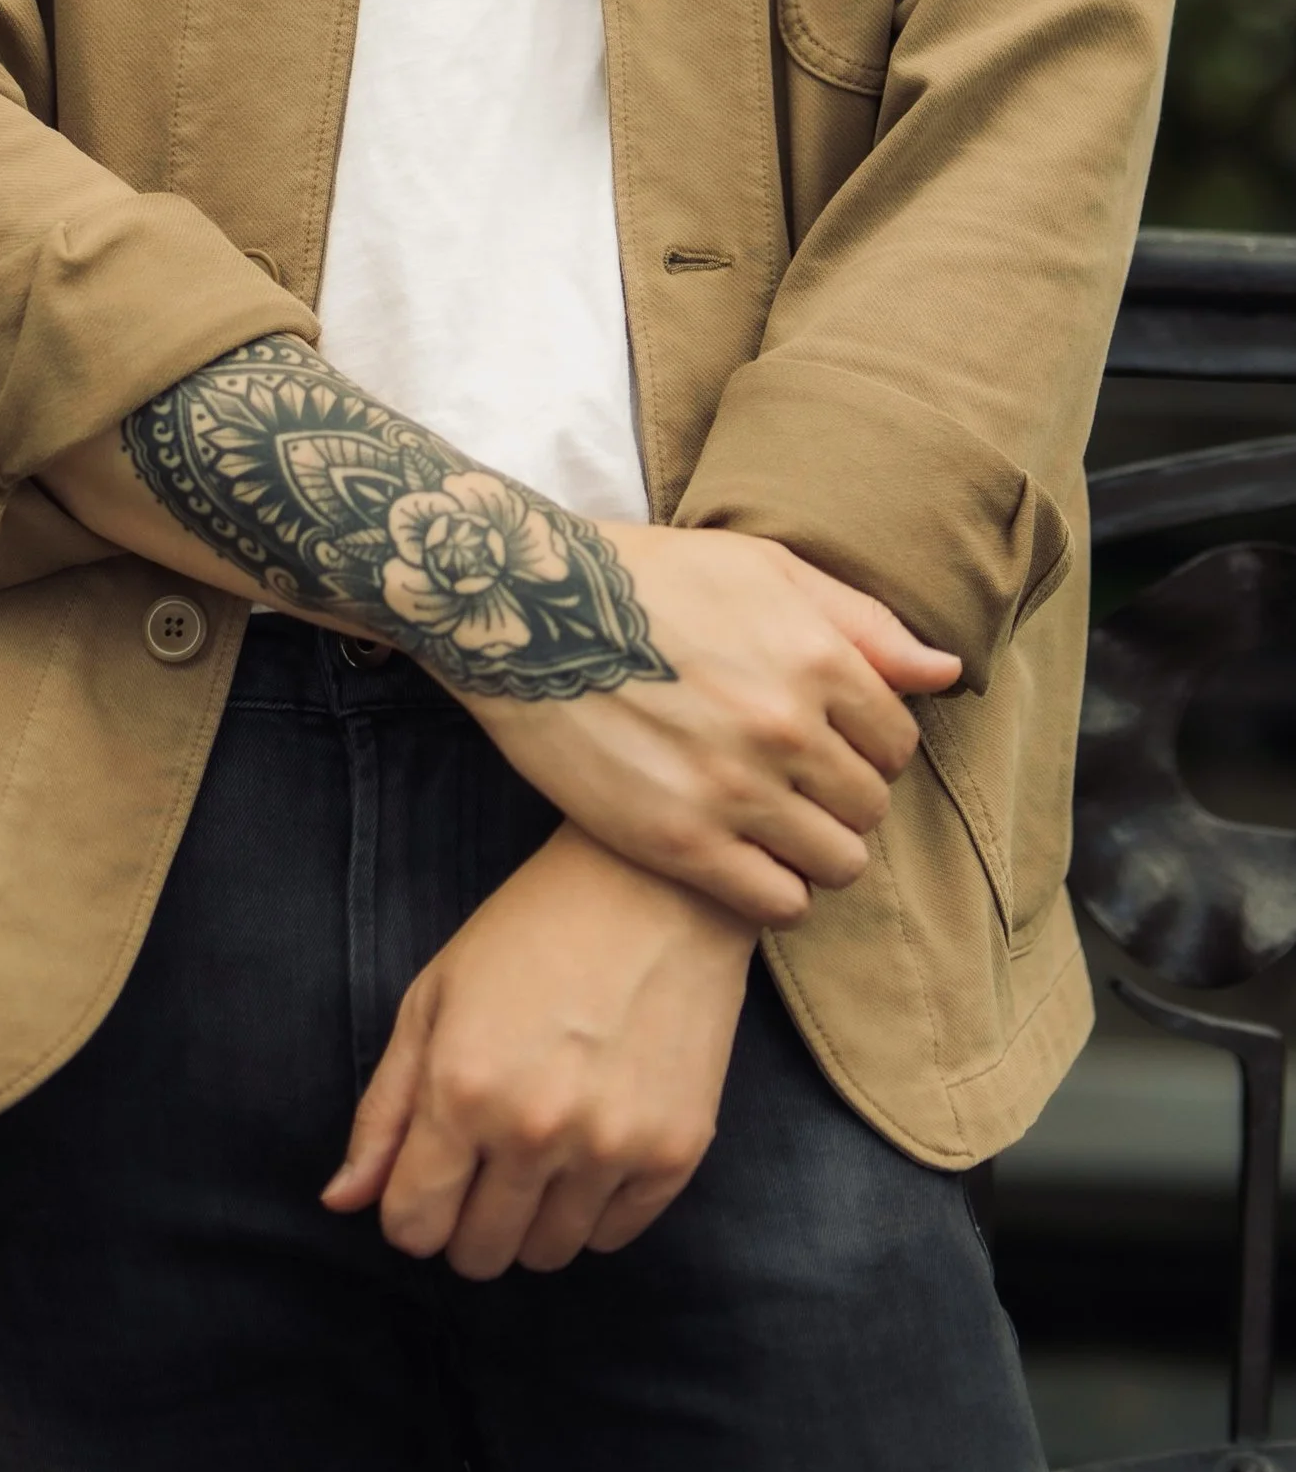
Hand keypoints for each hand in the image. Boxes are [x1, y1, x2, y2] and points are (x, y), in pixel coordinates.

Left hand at [323, 825, 753, 1277]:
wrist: (652, 889)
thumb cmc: (528, 933)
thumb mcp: (433, 1000)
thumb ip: (384, 1110)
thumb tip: (340, 1201)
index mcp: (462, 1090)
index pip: (413, 1225)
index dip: (409, 1212)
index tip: (425, 1180)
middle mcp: (534, 1131)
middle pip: (480, 1254)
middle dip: (465, 1223)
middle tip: (480, 1164)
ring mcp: (611, 1148)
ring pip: (547, 1256)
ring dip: (529, 1221)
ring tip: (535, 1152)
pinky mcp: (675, 1154)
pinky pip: (613, 1237)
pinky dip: (591, 1210)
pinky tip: (586, 1147)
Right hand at [467, 525, 959, 926]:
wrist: (526, 611)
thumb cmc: (645, 577)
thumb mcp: (759, 567)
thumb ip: (859, 621)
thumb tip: (945, 673)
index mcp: (814, 656)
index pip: (896, 743)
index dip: (867, 746)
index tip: (828, 743)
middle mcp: (785, 727)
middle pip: (869, 808)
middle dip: (841, 799)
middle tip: (792, 784)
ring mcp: (734, 789)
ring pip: (835, 864)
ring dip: (815, 851)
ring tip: (772, 826)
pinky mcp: (679, 840)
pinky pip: (777, 904)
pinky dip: (774, 892)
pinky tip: (742, 860)